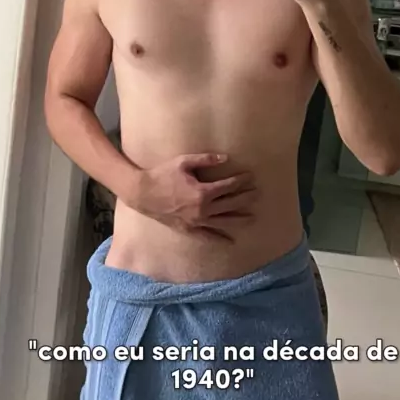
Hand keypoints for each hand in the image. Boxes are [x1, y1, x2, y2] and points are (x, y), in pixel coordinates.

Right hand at [133, 153, 257, 241]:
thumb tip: (226, 158)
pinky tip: (231, 241)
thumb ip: (206, 159)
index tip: (250, 176)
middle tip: (257, 194)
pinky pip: (208, 236)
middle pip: (230, 204)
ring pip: (223, 222)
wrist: (142, 193)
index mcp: (202, 192)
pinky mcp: (188, 229)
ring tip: (253, 218)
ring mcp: (196, 221)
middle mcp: (202, 209)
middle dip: (245, 198)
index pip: (228, 186)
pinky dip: (220, 239)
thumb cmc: (162, 174)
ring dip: (239, 220)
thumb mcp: (183, 162)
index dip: (241, 181)